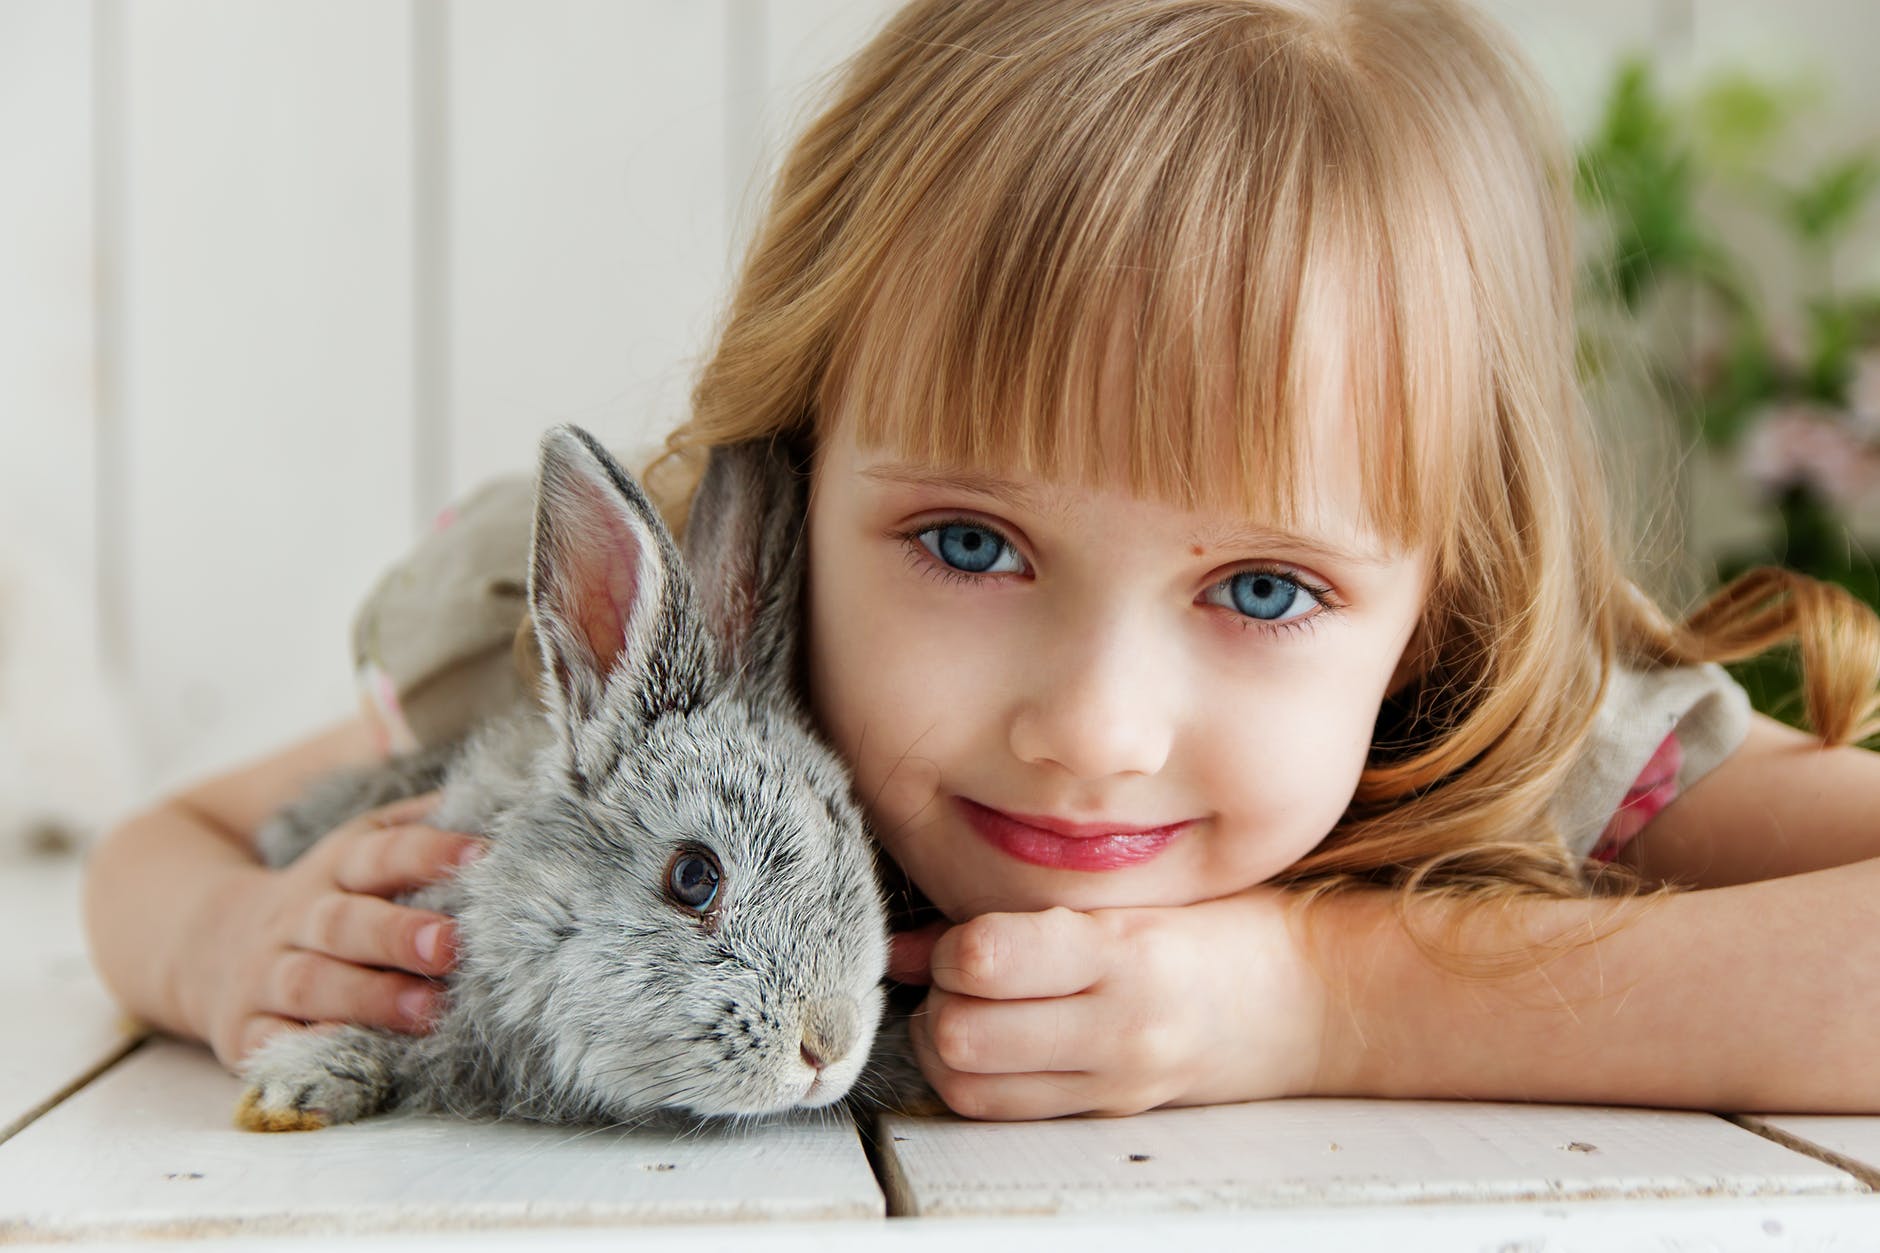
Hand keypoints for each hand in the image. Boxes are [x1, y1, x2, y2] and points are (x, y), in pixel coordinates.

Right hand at [184, 792, 487, 1071]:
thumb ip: (417, 822)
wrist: (206, 942)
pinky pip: (271, 1043)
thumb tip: (493, 788)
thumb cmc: (329, 897)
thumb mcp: (359, 846)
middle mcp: (297, 919)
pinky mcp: (245, 1030)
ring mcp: (265, 976)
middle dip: (398, 934)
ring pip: (311, 984)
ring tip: (428, 1010)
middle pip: (343, 922)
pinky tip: (352, 1055)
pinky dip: (308, 1050)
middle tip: (452, 944)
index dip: (429, 851)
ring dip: (369, 998)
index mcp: (335, 869)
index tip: (482, 855)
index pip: (381, 852)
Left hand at [891, 889, 1329, 1119]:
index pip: (985, 957)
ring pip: (971, 1088)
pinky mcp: (1111, 1113)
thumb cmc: (1231, 930)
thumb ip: (1031, 915)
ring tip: (970, 1013)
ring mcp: (1115, 1080)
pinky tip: (995, 1046)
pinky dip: (977, 1081)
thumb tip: (909, 947)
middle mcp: (1118, 1026)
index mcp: (1126, 951)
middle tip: (956, 978)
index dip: (950, 946)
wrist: (1315, 1002)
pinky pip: (1006, 1113)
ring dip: (946, 1049)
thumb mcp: (1136, 898)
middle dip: (936, 1002)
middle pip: (961, 1034)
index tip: (965, 936)